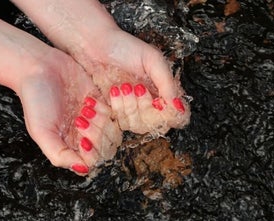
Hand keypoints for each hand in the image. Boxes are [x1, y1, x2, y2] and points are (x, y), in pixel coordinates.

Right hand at [17, 49, 121, 174]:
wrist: (38, 66)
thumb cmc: (35, 100)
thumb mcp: (41, 131)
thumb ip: (59, 154)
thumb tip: (83, 169)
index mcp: (68, 146)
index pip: (91, 161)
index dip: (92, 153)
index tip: (81, 138)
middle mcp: (82, 135)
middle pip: (105, 147)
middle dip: (97, 134)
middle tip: (81, 118)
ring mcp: (93, 118)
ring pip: (112, 130)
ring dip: (102, 120)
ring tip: (85, 107)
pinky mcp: (100, 101)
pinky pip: (115, 112)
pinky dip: (107, 107)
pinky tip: (90, 99)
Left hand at [73, 29, 190, 135]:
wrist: (95, 43)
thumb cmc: (123, 47)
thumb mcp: (151, 59)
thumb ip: (166, 82)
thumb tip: (178, 107)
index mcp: (162, 91)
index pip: (173, 116)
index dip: (166, 114)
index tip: (157, 102)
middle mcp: (148, 103)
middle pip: (153, 124)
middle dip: (143, 107)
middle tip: (136, 87)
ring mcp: (129, 109)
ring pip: (134, 125)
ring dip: (128, 106)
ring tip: (121, 86)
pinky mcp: (111, 111)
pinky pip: (117, 122)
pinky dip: (115, 107)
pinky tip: (112, 90)